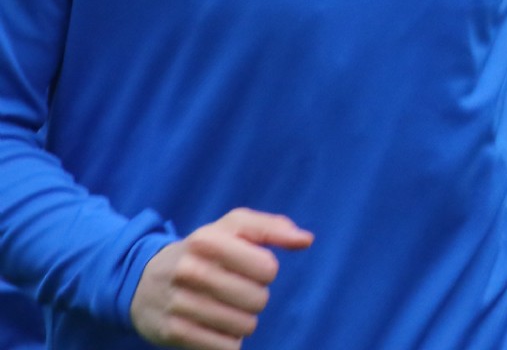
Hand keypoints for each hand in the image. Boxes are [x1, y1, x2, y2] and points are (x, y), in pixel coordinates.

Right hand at [130, 208, 311, 349]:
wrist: (142, 280)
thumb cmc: (203, 251)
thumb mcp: (233, 227)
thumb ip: (273, 228)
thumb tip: (306, 240)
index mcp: (207, 239)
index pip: (267, 268)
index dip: (266, 271)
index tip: (252, 268)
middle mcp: (189, 270)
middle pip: (258, 300)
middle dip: (255, 298)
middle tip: (237, 291)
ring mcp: (178, 303)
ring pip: (244, 326)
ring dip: (243, 321)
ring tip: (225, 308)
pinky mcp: (171, 332)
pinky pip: (225, 347)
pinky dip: (228, 341)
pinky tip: (214, 326)